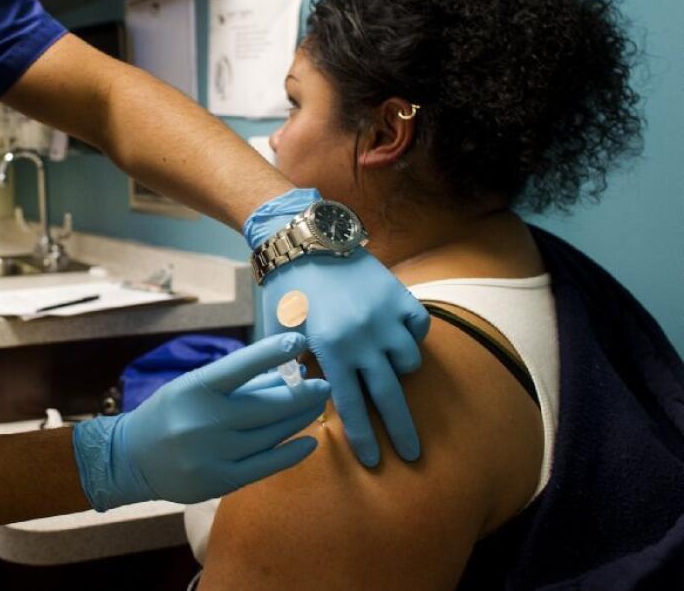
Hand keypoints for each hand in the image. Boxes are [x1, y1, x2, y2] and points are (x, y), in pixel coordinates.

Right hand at [72, 333, 330, 510]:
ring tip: (315, 405)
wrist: (131, 459)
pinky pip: (266, 465)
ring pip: (271, 433)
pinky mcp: (220, 480)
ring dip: (299, 418)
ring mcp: (213, 453)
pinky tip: (311, 440)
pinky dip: (292, 452)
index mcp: (195, 388)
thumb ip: (239, 384)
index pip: (241, 365)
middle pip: (267, 405)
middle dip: (301, 393)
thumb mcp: (194, 387)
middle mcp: (205, 420)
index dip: (272, 352)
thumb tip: (287, 373)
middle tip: (323, 385)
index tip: (300, 341)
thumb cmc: (170, 414)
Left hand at [247, 190, 429, 466]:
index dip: (363, 436)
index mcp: (330, 348)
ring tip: (386, 367)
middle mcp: (362, 337)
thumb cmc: (287, 288)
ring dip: (399, 370)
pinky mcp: (401, 296)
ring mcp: (386, 316)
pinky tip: (398, 336)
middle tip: (413, 454)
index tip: (375, 461)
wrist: (308, 240)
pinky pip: (419, 328)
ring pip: (409, 362)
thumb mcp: (282, 331)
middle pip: (389, 394)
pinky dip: (413, 337)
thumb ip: (294, 365)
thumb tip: (305, 399)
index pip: (350, 404)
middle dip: (402, 430)